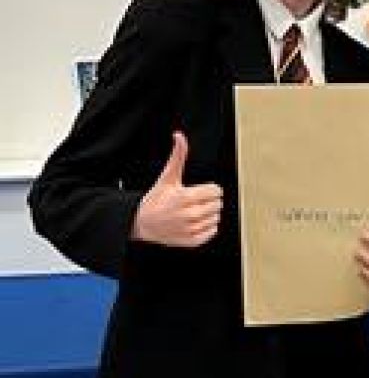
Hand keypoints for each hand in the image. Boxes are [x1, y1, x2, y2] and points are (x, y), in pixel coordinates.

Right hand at [131, 132, 222, 247]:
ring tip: (192, 212)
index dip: (209, 189)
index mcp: (184, 197)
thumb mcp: (167, 177)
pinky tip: (194, 222)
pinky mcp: (193, 241)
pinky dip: (207, 226)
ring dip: (208, 213)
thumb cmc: (156, 199)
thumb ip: (178, 156)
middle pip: (218, 204)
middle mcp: (189, 215)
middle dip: (209, 201)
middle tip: (194, 202)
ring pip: (217, 217)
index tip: (198, 191)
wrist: (143, 223)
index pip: (216, 191)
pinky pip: (213, 231)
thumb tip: (180, 136)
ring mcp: (191, 230)